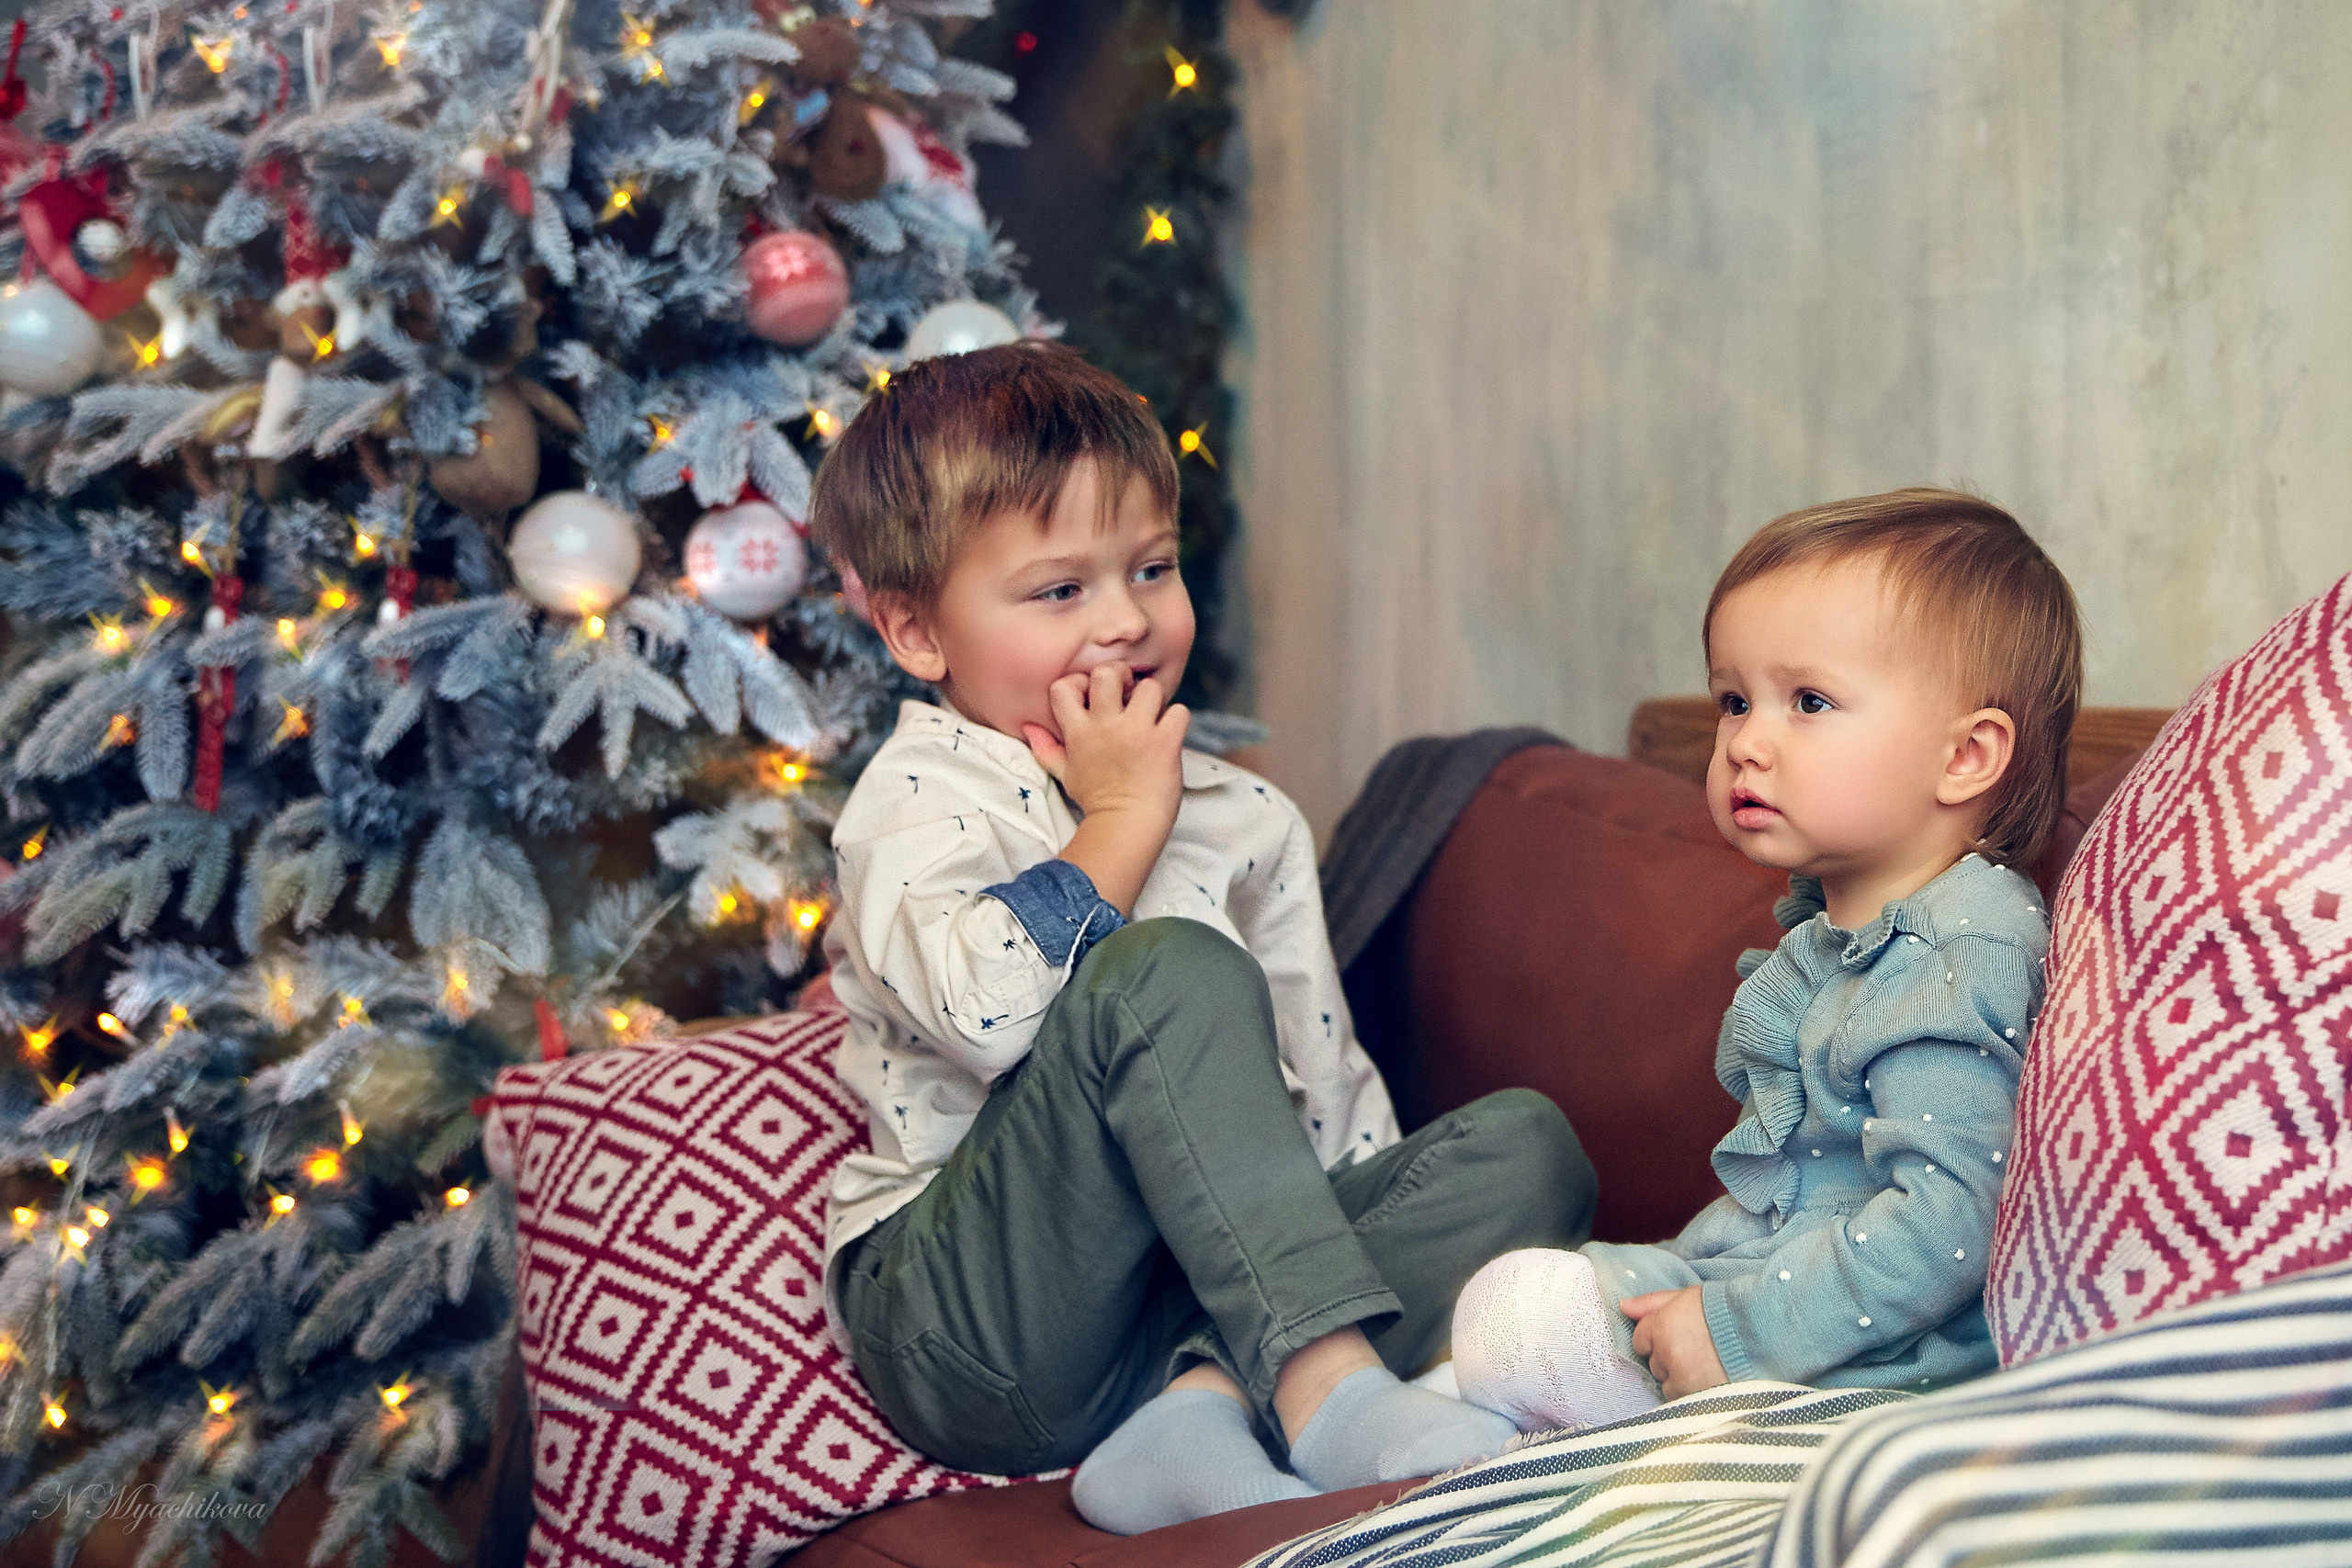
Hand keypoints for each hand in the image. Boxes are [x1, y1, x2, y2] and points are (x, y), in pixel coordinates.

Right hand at [1021, 663, 1187, 915]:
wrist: (1125, 826)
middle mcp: (1106, 726)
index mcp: (1079, 731)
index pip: (1064, 686)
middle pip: (1108, 673)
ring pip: (1150, 687)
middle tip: (1128, 694)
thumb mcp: (1064, 773)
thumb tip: (1029, 727)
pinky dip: (1176, 720)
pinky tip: (1169, 734)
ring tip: (1152, 716)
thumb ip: (1046, 748)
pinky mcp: (1165, 742)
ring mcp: (1137, 731)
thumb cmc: (1096, 800)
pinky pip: (1178, 711)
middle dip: (1120, 677)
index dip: (1080, 683)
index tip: (1092, 696)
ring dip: (1154, 700)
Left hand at [1621, 1286, 1727, 1399]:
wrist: (1763, 1329)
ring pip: (1668, 1386)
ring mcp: (1684, 1377)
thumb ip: (1651, 1303)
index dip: (1657, 1339)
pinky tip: (1710, 1378)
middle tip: (1696, 1350)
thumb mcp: (1685, 1297)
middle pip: (1655, 1365)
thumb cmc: (1724, 1309)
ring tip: (1705, 1366)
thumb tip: (1623, 1307)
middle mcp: (1668, 1353)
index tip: (1678, 1337)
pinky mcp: (1700, 1396)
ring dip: (1681, 1379)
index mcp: (1661, 1326)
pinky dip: (1694, 1393)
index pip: (1640, 1341)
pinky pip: (1685, 1400)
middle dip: (1670, 1360)